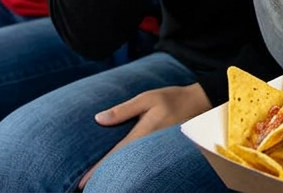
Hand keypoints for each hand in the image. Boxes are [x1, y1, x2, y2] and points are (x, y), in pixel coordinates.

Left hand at [79, 83, 210, 188]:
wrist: (201, 103)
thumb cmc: (172, 98)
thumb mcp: (147, 98)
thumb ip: (123, 110)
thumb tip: (98, 119)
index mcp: (143, 133)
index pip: (115, 155)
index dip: (98, 170)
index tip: (82, 182)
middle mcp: (148, 146)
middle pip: (122, 166)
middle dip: (104, 176)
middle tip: (83, 187)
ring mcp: (156, 151)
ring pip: (132, 166)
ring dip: (116, 173)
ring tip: (101, 181)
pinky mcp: (161, 151)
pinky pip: (142, 161)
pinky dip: (130, 167)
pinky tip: (123, 169)